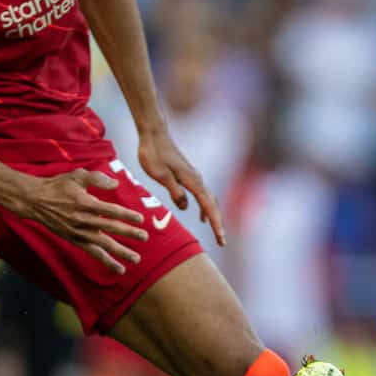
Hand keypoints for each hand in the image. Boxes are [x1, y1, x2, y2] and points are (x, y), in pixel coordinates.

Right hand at [20, 169, 147, 273]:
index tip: (141, 219)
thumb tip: (115, 183)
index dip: (126, 215)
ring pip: (103, 244)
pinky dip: (105, 261)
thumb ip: (97, 178)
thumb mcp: (77, 175)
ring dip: (120, 252)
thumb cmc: (58, 186)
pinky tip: (118, 268)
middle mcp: (83, 220)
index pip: (111, 210)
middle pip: (110, 228)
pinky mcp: (74, 240)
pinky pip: (92, 252)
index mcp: (85, 203)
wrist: (35, 201)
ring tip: (136, 259)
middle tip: (145, 237)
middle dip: (129, 233)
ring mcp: (78, 232)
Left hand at [138, 127, 226, 245]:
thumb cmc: (154, 153)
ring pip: (208, 199)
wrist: (154, 134)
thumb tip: (186, 207)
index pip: (208, 206)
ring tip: (216, 231)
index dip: (216, 224)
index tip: (222, 239)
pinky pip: (202, 194)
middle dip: (218, 223)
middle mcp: (197, 179)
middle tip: (222, 241)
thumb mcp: (161, 175)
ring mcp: (193, 176)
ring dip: (213, 215)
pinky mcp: (188, 175)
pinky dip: (205, 206)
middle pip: (212, 204)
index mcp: (192, 180)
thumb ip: (175, 191)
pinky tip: (201, 214)